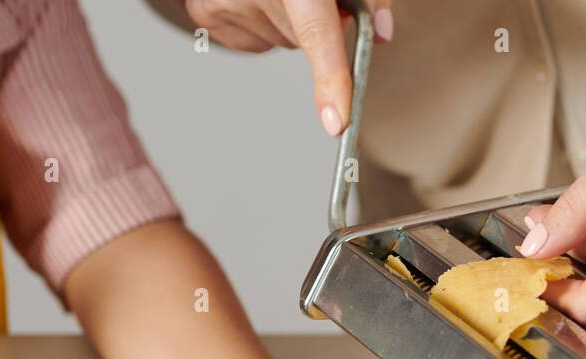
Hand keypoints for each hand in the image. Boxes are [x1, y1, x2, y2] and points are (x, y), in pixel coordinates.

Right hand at [183, 0, 392, 134]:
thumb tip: (379, 34)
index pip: (316, 33)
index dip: (330, 78)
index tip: (336, 120)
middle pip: (301, 42)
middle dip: (314, 25)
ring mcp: (223, 2)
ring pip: (279, 43)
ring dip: (287, 23)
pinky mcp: (206, 12)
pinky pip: (253, 42)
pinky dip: (262, 24)